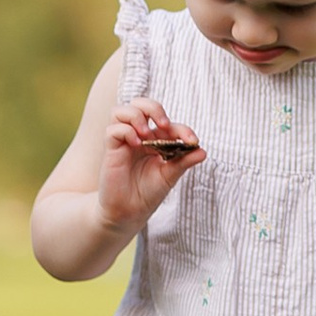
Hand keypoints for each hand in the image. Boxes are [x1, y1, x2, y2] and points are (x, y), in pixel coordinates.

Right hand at [93, 98, 204, 233]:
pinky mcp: (111, 150)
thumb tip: (203, 150)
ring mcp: (124, 141)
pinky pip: (113, 130)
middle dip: (154, 108)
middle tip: (164, 125)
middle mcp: (138, 136)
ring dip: (137, 116)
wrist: (129, 212)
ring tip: (146, 133)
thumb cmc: (148, 193)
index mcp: (154, 139)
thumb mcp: (170, 176)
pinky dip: (126, 132)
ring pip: (122, 110)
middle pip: (140, 104)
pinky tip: (137, 144)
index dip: (182, 128)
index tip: (192, 141)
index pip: (167, 122)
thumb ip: (184, 162)